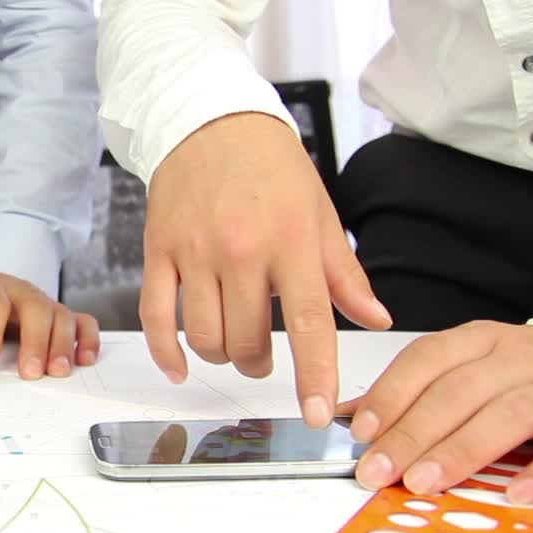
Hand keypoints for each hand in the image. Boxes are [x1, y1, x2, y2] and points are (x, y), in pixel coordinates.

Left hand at [0, 271, 99, 378]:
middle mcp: (22, 293)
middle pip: (36, 309)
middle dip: (35, 342)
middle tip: (30, 372)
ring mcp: (45, 303)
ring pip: (62, 317)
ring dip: (63, 345)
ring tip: (57, 371)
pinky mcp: (61, 316)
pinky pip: (83, 323)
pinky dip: (88, 341)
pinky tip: (84, 360)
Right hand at [140, 112, 390, 426]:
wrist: (209, 120)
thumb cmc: (271, 168)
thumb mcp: (320, 214)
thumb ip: (345, 274)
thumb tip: (377, 319)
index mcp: (291, 241)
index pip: (308, 323)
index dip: (313, 375)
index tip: (313, 412)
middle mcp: (242, 250)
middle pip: (248, 340)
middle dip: (259, 364)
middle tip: (264, 355)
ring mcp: (195, 252)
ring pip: (205, 337)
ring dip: (221, 355)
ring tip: (231, 344)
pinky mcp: (158, 251)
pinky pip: (156, 318)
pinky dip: (167, 353)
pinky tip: (181, 366)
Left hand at [339, 322, 532, 503]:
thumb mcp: (474, 378)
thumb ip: (416, 396)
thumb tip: (347, 419)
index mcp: (485, 340)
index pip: (429, 358)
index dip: (392, 393)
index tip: (361, 431)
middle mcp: (528, 355)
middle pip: (462, 389)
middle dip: (413, 432)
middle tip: (380, 471)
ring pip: (513, 413)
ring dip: (463, 450)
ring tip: (426, 483)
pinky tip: (517, 494)